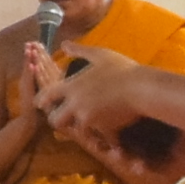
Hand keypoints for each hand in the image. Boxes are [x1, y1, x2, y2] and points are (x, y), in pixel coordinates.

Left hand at [34, 51, 155, 136]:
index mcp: (72, 86)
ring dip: (82, 130)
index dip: (42, 100)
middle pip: (55, 121)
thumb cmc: (122, 68)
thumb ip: (80, 50)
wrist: (142, 88)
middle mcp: (76, 104)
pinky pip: (100, 139)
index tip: (43, 103)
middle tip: (66, 118)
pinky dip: (105, 140)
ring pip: (76, 132)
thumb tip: (65, 44)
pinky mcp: (103, 129)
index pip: (46, 96)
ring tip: (90, 126)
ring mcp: (89, 118)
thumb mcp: (100, 55)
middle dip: (59, 121)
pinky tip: (111, 139)